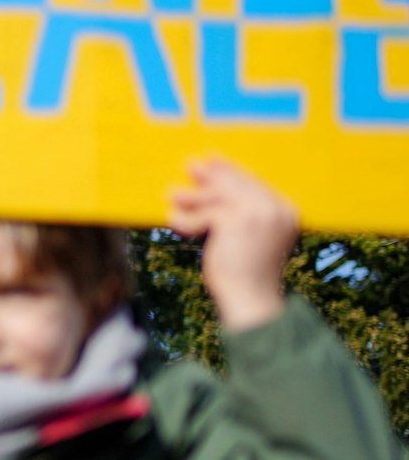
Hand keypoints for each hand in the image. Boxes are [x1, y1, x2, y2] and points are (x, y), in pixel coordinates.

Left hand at [169, 158, 297, 331]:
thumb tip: (213, 182)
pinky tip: (174, 220)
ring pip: (220, 195)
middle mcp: (277, 210)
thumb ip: (241, 213)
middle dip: (212, 175)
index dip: (232, 172)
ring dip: (193, 196)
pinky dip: (188, 219)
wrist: (253, 299)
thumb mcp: (249, 237)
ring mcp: (260, 214)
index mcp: (287, 211)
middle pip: (238, 184)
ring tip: (172, 194)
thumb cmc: (248, 272)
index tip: (214, 160)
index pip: (255, 183)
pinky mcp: (238, 222)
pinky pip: (206, 212)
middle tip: (191, 166)